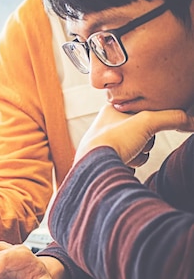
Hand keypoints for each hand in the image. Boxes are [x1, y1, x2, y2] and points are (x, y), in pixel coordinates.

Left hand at [75, 105, 193, 165]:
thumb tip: (192, 121)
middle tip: (134, 141)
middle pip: (145, 130)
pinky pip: (134, 159)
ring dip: (140, 153)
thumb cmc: (113, 141)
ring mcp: (108, 143)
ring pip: (141, 146)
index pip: (144, 110)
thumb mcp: (147, 121)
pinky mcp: (110, 159)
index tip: (146, 124)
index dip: (151, 119)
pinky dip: (133, 162)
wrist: (95, 168)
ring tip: (127, 153)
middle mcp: (108, 125)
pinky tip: (124, 162)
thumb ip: (172, 117)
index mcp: (111, 110)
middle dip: (145, 140)